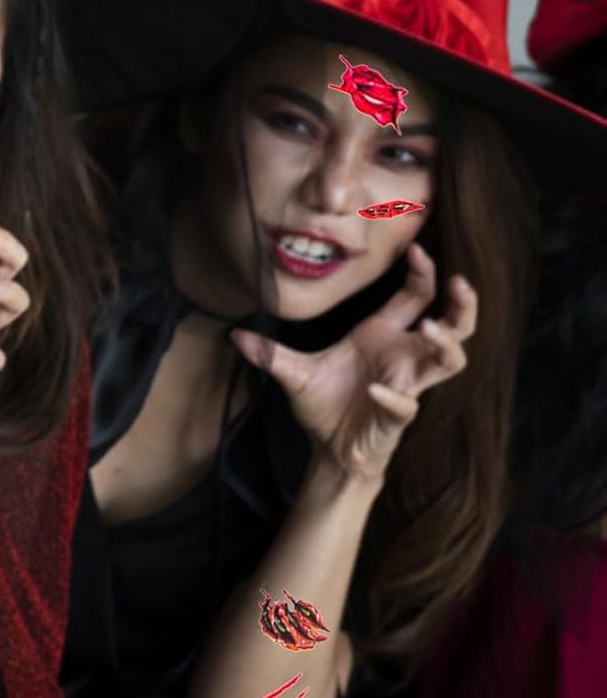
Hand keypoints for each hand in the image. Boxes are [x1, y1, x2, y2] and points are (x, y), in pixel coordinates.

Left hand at [229, 243, 475, 484]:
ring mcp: (405, 385)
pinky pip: (406, 404)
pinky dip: (395, 398)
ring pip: (449, 362)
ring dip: (446, 344)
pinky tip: (377, 391)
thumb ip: (269, 352)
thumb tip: (234, 334)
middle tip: (459, 282)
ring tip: (432, 327)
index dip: (424, 275)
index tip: (419, 249)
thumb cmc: (324, 405)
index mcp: (382, 336)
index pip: (416, 298)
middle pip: (453, 326)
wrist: (328, 449)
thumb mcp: (293, 372)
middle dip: (462, 305)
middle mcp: (402, 356)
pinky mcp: (398, 415)